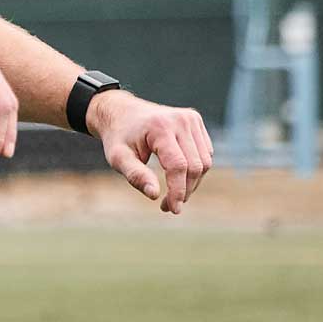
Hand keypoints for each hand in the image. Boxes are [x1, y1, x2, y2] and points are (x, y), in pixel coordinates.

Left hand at [87, 91, 213, 213]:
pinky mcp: (196, 121)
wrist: (121, 112)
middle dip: (184, 190)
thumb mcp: (118, 157)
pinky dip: (195, 170)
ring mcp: (191, 119)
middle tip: (167, 205)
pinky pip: (205, 153)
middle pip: (195, 166)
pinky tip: (178, 177)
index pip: (178, 166)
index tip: (171, 209)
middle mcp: (180, 120)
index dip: (177, 191)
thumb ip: (135, 175)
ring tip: (172, 194)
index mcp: (160, 127)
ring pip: (204, 162)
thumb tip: (155, 195)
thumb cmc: (118, 137)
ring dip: (192, 183)